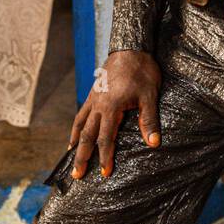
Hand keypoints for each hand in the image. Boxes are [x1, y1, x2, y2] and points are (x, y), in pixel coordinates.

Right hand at [68, 50, 161, 178]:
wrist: (131, 47)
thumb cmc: (142, 71)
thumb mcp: (149, 96)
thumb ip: (149, 120)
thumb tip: (153, 143)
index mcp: (111, 107)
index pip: (106, 138)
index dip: (105, 157)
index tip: (105, 173)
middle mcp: (97, 104)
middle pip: (86, 135)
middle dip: (81, 157)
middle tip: (76, 175)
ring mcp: (93, 98)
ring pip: (79, 124)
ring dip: (75, 143)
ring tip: (70, 158)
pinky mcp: (93, 93)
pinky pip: (81, 113)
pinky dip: (76, 127)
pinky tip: (75, 134)